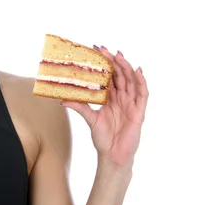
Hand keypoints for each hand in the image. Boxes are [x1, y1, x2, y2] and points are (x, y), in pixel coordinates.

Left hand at [61, 46, 148, 168]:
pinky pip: (143, 94)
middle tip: (105, 49)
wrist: (112, 155)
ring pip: (131, 81)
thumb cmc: (103, 138)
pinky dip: (141, 82)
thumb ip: (79, 107)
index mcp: (111, 98)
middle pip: (120, 76)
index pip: (109, 77)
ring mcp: (132, 104)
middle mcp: (122, 98)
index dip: (105, 64)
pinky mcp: (139, 112)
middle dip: (114, 61)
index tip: (96, 51)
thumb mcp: (89, 118)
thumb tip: (61, 99)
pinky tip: (138, 71)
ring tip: (119, 55)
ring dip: (126, 67)